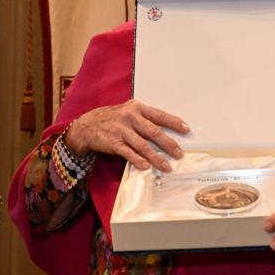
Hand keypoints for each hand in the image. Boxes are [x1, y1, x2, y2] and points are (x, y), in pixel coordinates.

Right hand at [63, 100, 188, 170]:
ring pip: (142, 145)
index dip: (173, 122)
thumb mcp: (129, 112)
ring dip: (156, 157)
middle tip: (179, 153)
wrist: (88, 125)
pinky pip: (128, 153)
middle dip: (168, 144)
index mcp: (137, 108)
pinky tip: (146, 166)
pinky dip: (138, 160)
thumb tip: (167, 132)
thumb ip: (145, 120)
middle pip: (153, 132)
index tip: (185, 129)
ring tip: (166, 166)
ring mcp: (121, 130)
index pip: (159, 115)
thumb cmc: (114, 119)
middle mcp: (130, 117)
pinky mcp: (113, 142)